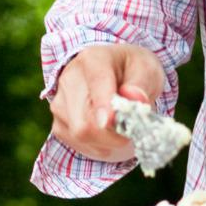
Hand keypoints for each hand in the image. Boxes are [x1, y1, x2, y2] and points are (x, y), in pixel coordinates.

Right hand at [47, 43, 169, 162]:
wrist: (114, 72)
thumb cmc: (132, 71)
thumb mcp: (146, 70)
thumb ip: (141, 85)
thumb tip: (135, 99)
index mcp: (93, 60)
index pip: (96, 84)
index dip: (103, 106)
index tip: (111, 121)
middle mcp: (69, 79)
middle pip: (85, 121)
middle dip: (113, 134)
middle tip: (132, 129)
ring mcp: (59, 103)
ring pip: (81, 135)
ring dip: (107, 141)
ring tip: (120, 126)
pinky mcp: (58, 123)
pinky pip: (78, 144)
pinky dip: (98, 145)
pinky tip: (107, 133)